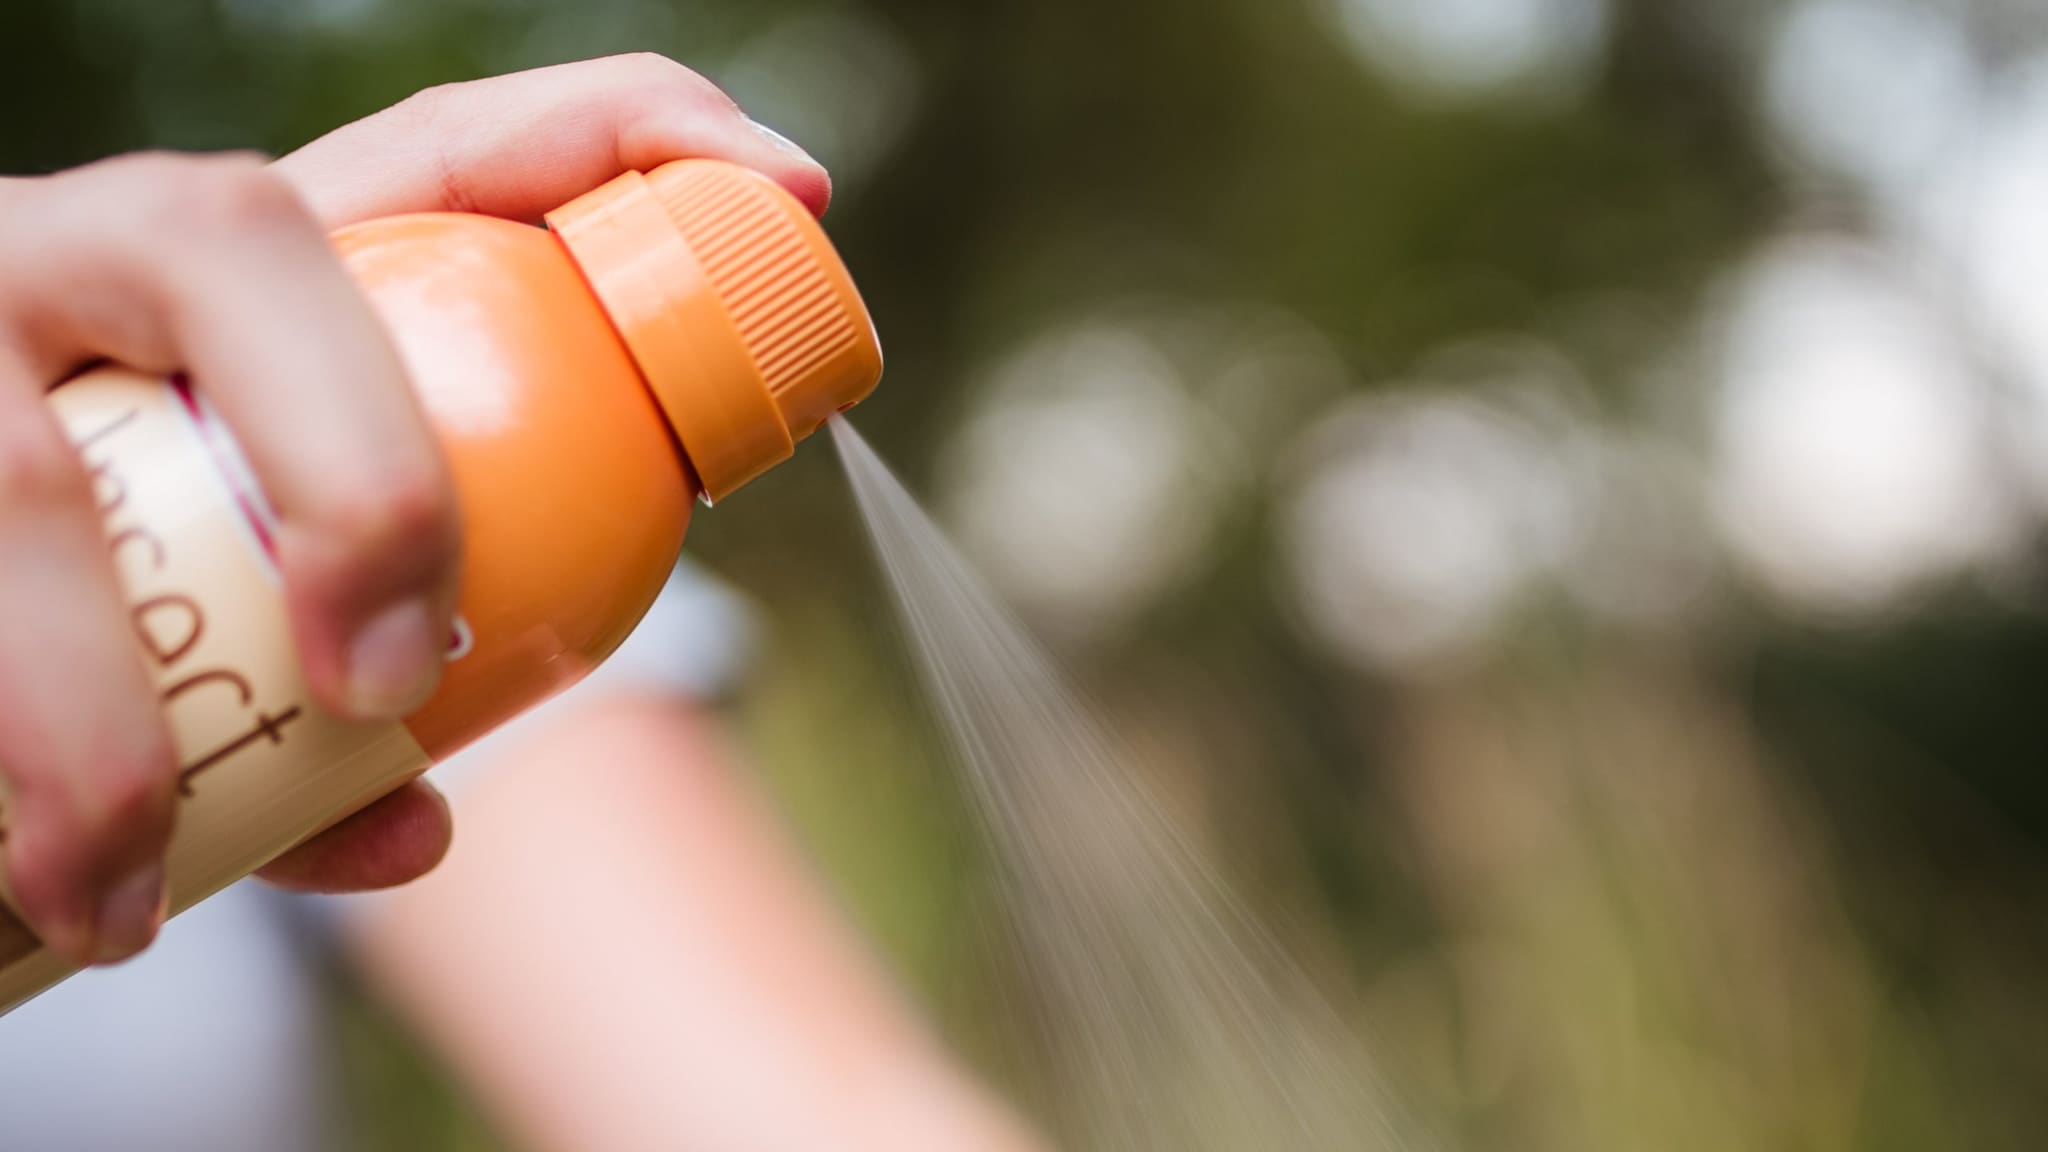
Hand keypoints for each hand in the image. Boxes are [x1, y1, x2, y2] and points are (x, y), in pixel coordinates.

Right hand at [0, 54, 827, 965]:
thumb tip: (418, 828)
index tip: (789, 189)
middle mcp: (91, 256)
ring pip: (22, 466)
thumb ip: (354, 676)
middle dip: (359, 470)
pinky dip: (16, 773)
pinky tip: (56, 897)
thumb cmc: (129, 591)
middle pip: (241, 239)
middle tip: (399, 677)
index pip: (440, 145)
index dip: (622, 133)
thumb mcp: (260, 581)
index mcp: (237, 273)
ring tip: (132, 889)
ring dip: (103, 712)